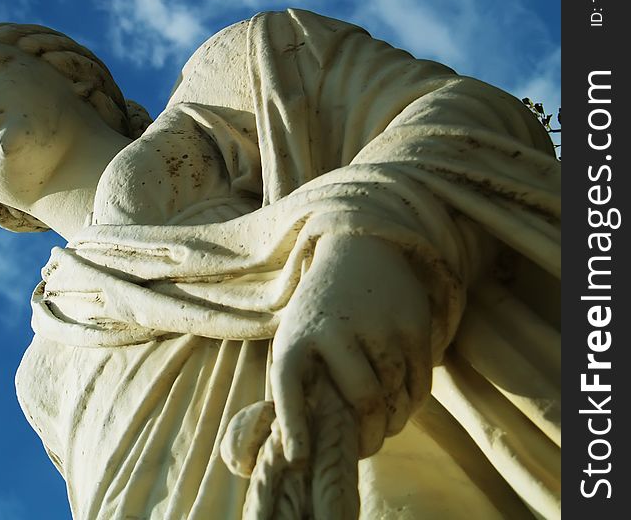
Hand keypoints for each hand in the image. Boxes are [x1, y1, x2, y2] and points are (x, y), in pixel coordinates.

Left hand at [270, 235, 431, 462]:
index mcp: (296, 338)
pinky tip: (403, 406)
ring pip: (396, 394)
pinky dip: (413, 403)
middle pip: (363, 399)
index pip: (288, 387)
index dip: (294, 426)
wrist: (355, 249)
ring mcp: (378, 324)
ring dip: (393, 421)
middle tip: (366, 448)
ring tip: (385, 427)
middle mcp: (335, 330)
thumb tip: (305, 448)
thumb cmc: (320, 311)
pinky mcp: (412, 322)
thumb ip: (302, 382)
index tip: (300, 459)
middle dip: (369, 436)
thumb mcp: (297, 337)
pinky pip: (421, 381)